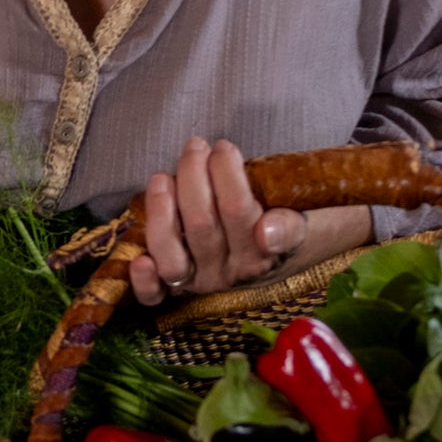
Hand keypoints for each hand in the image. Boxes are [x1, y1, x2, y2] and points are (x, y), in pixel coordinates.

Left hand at [130, 136, 306, 305]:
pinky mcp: (173, 290)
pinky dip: (143, 281)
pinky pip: (154, 294)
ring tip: (163, 177)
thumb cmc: (281, 226)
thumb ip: (291, 225)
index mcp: (260, 255)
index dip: (226, 172)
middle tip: (195, 147)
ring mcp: (197, 283)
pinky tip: (139, 260)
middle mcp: (226, 273)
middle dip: (192, 176)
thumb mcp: (302, 224)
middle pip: (200, 224)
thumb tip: (266, 232)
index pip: (237, 210)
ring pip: (171, 252)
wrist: (276, 260)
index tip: (223, 147)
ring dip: (160, 209)